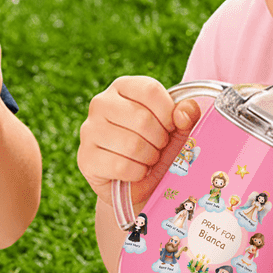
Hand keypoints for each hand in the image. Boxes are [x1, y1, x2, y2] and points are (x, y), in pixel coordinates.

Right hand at [77, 75, 200, 207]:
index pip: (149, 90)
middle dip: (160, 140)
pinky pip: (121, 166)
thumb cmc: (154, 149)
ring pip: (132, 144)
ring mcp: (89, 130)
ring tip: (148, 160)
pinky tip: (135, 172)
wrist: (134, 185)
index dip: (168, 113)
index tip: (171, 127)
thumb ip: (186, 115)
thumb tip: (185, 112)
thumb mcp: (176, 130)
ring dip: (149, 158)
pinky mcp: (86, 158)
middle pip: (142, 119)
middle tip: (158, 148)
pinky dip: (137, 174)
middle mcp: (101, 103)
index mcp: (122, 87)